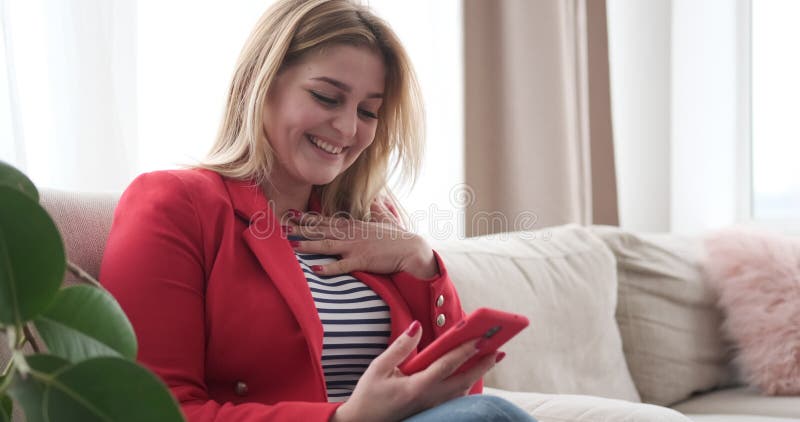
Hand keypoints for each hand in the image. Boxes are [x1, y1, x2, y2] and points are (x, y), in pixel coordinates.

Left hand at [287, 212, 438, 278]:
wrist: (411, 249)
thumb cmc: (398, 238)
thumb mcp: (385, 221)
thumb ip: (377, 211)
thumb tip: (376, 200)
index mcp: (353, 225)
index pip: (326, 220)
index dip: (307, 218)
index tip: (292, 214)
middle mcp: (351, 234)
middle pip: (321, 230)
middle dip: (300, 228)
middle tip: (282, 227)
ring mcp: (355, 246)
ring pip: (326, 245)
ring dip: (308, 244)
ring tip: (292, 245)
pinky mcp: (362, 260)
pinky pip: (341, 265)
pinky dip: (328, 268)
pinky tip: (315, 270)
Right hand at [331, 321, 501, 421]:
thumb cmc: (369, 395)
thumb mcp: (379, 367)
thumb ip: (401, 347)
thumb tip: (418, 326)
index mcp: (416, 387)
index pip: (447, 365)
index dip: (465, 350)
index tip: (481, 337)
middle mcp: (429, 399)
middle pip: (464, 380)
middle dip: (483, 364)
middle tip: (499, 348)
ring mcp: (432, 407)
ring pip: (462, 391)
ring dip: (477, 374)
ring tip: (491, 356)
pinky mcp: (431, 411)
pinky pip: (455, 398)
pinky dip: (466, 384)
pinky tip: (470, 373)